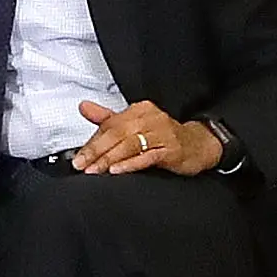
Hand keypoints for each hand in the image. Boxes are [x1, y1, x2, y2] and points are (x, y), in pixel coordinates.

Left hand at [70, 99, 219, 176]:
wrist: (198, 144)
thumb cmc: (163, 136)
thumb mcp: (134, 124)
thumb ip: (107, 118)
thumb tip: (83, 107)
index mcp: (139, 110)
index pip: (109, 125)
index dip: (92, 143)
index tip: (78, 158)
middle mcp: (150, 118)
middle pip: (117, 134)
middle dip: (96, 151)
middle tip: (82, 165)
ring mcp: (162, 133)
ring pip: (130, 145)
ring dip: (109, 159)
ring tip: (95, 170)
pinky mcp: (171, 149)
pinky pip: (148, 156)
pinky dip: (131, 163)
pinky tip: (118, 170)